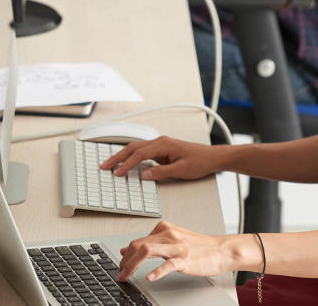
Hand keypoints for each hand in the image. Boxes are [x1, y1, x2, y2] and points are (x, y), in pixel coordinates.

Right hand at [99, 136, 220, 180]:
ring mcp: (161, 145)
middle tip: (105, 166)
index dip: (126, 164)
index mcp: (163, 145)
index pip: (139, 154)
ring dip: (123, 156)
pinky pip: (143, 152)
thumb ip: (161, 172)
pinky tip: (128, 163)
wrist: (213, 157)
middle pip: (133, 148)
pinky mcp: (163, 150)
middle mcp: (160, 142)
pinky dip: (133, 157)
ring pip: (137, 148)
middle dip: (118, 157)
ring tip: (112, 165)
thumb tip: (145, 175)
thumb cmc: (200, 161)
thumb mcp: (181, 170)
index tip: (117, 173)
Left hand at [117, 221, 257, 281]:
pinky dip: (157, 271)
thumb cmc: (198, 247)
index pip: (137, 241)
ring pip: (147, 251)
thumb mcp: (171, 241)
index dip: (125, 255)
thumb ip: (150, 243)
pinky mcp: (185, 258)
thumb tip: (126, 249)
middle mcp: (168, 235)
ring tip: (126, 276)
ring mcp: (176, 246)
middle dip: (125, 261)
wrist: (221, 250)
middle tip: (120, 273)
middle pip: (138, 245)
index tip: (121, 265)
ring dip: (132, 264)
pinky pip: (168, 264)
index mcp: (163, 229)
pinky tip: (150, 278)